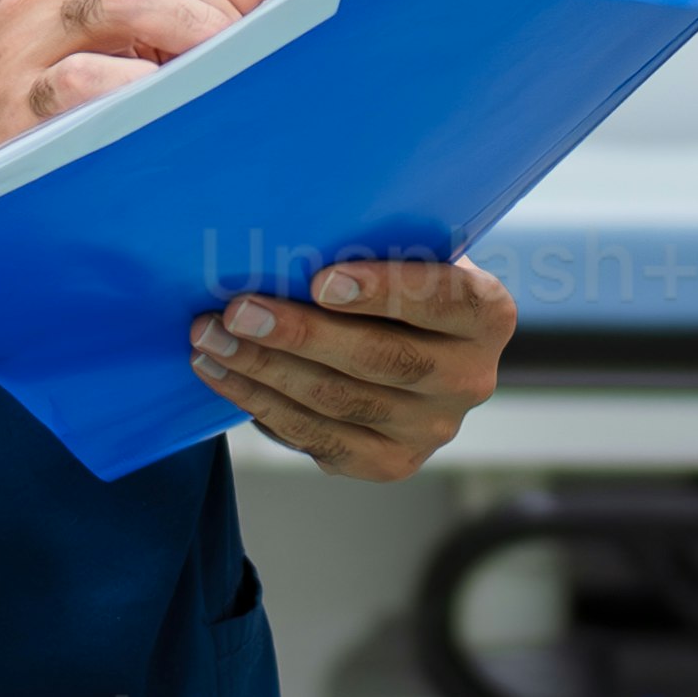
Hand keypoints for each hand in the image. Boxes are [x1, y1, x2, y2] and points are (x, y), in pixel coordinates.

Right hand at [0, 0, 252, 182]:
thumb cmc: (25, 108)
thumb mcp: (72, 40)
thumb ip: (140, 15)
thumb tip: (244, 19)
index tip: (264, 14)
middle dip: (221, 9)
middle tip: (256, 55)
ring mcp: (20, 41)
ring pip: (129, 0)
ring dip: (193, 36)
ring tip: (220, 76)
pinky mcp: (15, 99)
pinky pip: (95, 78)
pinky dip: (144, 90)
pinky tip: (162, 110)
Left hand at [195, 250, 516, 483]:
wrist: (412, 342)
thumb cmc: (396, 276)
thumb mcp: (408, 249)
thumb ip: (376, 242)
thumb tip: (290, 233)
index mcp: (488, 313)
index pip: (443, 300)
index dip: (383, 292)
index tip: (319, 280)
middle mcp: (471, 378)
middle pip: (382, 360)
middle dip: (300, 335)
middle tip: (237, 311)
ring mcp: (432, 429)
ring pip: (340, 402)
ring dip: (264, 369)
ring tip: (209, 338)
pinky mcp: (390, 463)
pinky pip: (317, 438)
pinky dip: (261, 404)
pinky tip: (222, 373)